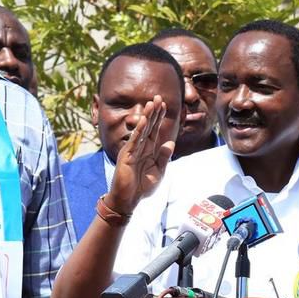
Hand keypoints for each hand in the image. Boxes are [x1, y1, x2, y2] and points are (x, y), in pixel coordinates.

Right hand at [104, 98, 173, 215]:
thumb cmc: (142, 187)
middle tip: (158, 97)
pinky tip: (144, 121)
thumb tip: (171, 143)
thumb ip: (164, 157)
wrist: (129, 200)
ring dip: (147, 116)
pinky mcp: (127, 156)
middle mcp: (140, 147)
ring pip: (142, 130)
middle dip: (154, 112)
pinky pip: (134, 141)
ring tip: (151, 103)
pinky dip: (139, 130)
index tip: (164, 105)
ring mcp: (133, 150)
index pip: (154, 130)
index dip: (159, 117)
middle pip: (149, 126)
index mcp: (149, 150)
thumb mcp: (158, 171)